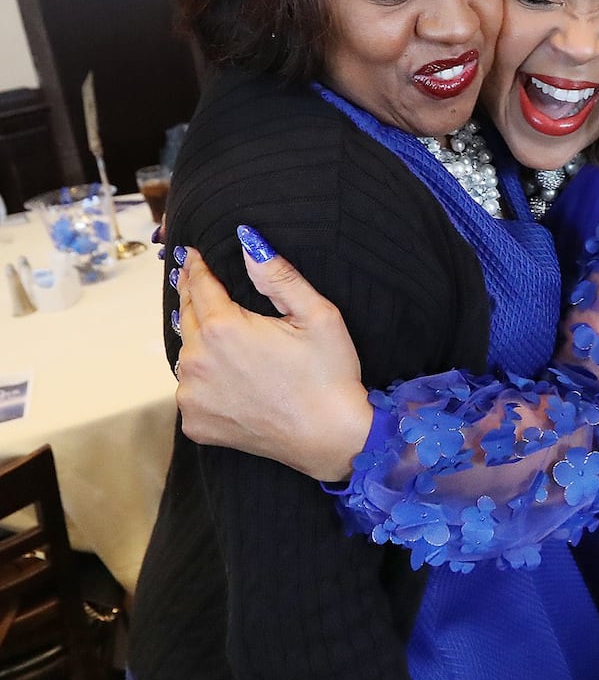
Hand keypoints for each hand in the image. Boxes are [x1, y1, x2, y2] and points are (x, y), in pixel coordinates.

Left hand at [174, 238, 371, 481]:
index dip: (196, 267)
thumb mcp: (318, 315)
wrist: (330, 437)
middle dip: (194, 299)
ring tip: (225, 340)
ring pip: (187, 356)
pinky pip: (192, 391)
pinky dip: (205, 381)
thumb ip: (279, 276)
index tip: (192, 254)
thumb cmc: (329, 375)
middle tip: (199, 283)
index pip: (200, 286)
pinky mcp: (196, 422)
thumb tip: (247, 242)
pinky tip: (232, 381)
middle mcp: (196, 361)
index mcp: (223, 329)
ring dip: (200, 343)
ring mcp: (192, 395)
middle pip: (187, 317)